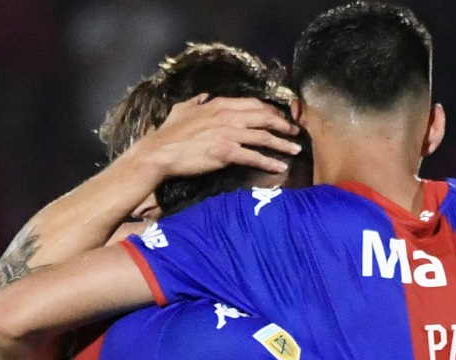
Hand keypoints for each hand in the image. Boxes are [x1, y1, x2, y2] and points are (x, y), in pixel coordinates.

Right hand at [135, 95, 300, 179]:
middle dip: (283, 125)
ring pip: (264, 137)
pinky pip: (254, 157)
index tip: (281, 117)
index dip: (271, 111)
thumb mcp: (182, 109)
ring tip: (295, 150)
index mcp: (219, 104)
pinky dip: (270, 162)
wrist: (160, 152)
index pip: (253, 104)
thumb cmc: (169, 132)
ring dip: (283, 144)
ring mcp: (228, 134)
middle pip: (265, 118)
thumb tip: (203, 96)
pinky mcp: (227, 152)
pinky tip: (280, 167)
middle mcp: (227, 116)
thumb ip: (196, 102)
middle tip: (295, 132)